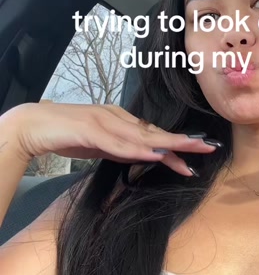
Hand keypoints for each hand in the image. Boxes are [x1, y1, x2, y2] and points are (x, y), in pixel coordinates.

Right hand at [2, 101, 219, 176]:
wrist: (34, 125)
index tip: (199, 152)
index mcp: (120, 120)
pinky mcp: (90, 130)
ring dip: (166, 145)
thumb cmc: (66, 134)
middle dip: (183, 141)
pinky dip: (136, 149)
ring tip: (189, 150)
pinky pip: (117, 143)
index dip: (177, 144)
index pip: (154, 135)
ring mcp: (104, 121)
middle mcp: (117, 117)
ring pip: (141, 136)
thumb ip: (121, 148)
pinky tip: (152, 154)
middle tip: (208, 147)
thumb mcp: (100, 144)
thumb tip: (144, 157)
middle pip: (155, 132)